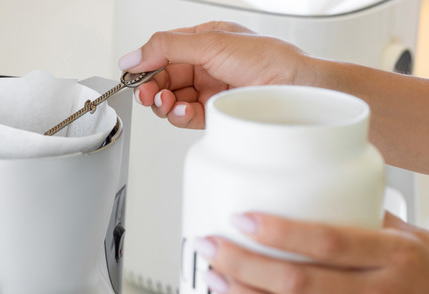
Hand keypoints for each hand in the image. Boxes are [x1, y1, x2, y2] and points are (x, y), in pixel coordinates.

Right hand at [117, 21, 315, 128]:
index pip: (163, 52)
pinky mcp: (216, 113)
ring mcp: (211, 90)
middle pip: (164, 79)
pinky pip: (187, 116)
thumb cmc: (269, 58)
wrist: (296, 88)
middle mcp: (207, 65)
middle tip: (145, 94)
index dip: (145, 64)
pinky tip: (180, 112)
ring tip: (165, 103)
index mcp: (205, 41)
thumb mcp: (210, 43)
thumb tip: (134, 55)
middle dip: (151, 87)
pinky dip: (179, 116)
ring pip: (172, 100)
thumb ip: (166, 48)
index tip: (131, 75)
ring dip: (163, 104)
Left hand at [195, 211, 428, 293]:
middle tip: (213, 249)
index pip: (325, 240)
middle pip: (298, 281)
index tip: (241, 219)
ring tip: (220, 282)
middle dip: (244, 265)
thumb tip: (330, 201)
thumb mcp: (425, 241)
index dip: (277, 232)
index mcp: (396, 256)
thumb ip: (375, 224)